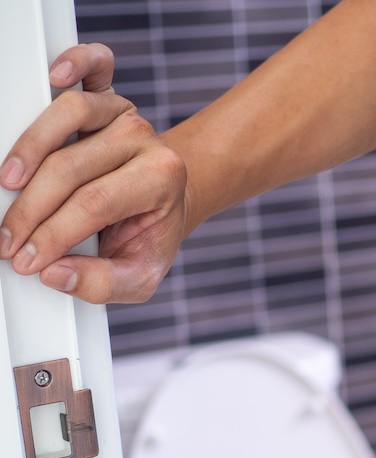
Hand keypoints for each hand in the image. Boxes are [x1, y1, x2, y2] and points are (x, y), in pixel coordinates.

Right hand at [0, 43, 187, 303]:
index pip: (94, 205)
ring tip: (7, 185)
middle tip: (8, 242)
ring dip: (30, 148)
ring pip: (70, 114)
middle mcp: (144, 142)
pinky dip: (75, 63)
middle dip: (30, 210)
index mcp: (160, 182)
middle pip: (72, 167)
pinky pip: (96, 67)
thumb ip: (104, 283)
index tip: (27, 260)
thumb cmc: (149, 235)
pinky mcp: (108, 96)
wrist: (168, 204)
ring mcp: (125, 115)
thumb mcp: (140, 275)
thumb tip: (56, 274)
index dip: (52, 234)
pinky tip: (53, 77)